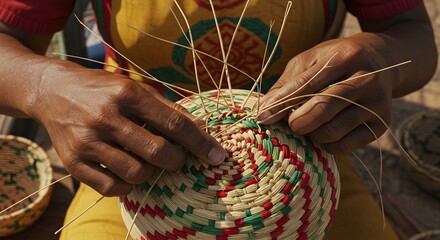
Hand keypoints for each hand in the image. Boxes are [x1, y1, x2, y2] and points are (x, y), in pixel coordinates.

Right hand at [29, 62, 224, 195]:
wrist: (52, 92)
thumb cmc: (103, 90)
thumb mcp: (135, 89)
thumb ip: (168, 109)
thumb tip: (201, 130)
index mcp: (127, 93)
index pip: (174, 124)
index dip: (200, 143)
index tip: (217, 157)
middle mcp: (106, 116)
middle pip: (157, 152)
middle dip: (177, 160)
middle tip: (176, 158)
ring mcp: (87, 141)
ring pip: (136, 173)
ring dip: (151, 172)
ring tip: (146, 161)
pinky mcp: (73, 162)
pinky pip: (112, 188)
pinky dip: (128, 185)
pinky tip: (128, 171)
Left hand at [258, 33, 397, 153]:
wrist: (382, 62)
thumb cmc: (336, 61)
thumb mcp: (311, 60)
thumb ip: (288, 83)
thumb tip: (262, 109)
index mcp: (345, 57)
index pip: (307, 85)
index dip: (281, 103)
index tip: (262, 117)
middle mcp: (366, 79)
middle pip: (322, 108)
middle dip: (296, 121)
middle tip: (290, 124)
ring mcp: (377, 104)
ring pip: (332, 131)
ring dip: (310, 134)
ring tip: (307, 125)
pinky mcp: (381, 125)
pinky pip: (345, 146)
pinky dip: (326, 145)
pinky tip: (323, 132)